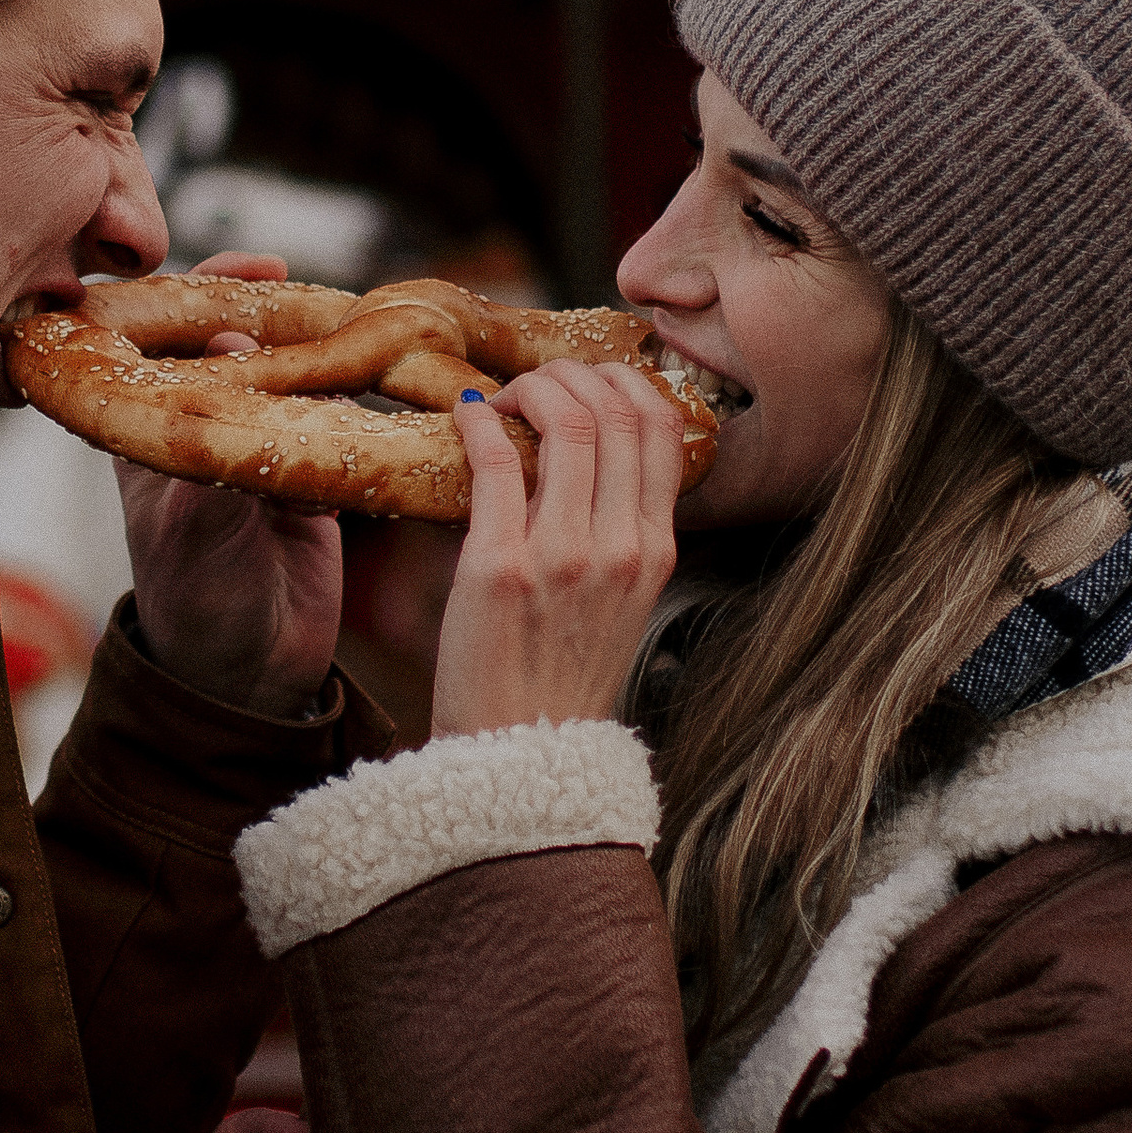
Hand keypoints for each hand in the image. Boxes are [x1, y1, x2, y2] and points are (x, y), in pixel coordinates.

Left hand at [118, 257, 342, 719]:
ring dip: (324, 346)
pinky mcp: (311, 473)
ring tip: (362, 323)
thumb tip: (233, 340)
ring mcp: (261, 447)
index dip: (198, 288)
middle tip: (310, 282)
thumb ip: (213, 442)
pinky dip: (362, 396)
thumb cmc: (196, 605)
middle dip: (273, 305)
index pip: (165, 336)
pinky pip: (337, 418)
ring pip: (292, 373)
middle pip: (236, 339)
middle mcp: (204, 428)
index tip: (252, 266)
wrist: (249, 679)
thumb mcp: (193, 529)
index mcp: (153, 432)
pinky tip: (391, 376)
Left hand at [428, 362, 682, 739]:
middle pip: (619, 411)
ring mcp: (565, 557)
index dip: (625, 383)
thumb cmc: (558, 678)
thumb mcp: (621, 602)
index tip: (589, 381)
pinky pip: (498, 462)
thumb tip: (591, 459)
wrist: (521, 758)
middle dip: (575, 374)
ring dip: (531, 389)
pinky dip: (480, 422)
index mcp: (655, 552)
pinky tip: (468, 417)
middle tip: (539, 382)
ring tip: (505, 399)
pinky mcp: (501, 567)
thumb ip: (620, 533)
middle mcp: (621, 548)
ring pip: (568, 423)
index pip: (663, 430)